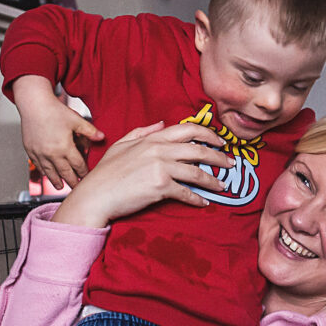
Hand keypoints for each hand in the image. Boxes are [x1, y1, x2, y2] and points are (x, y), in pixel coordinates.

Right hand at [12, 75, 104, 188]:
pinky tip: (46, 174)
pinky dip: (43, 171)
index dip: (83, 172)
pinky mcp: (30, 150)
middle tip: (76, 188)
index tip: (87, 177)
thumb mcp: (76, 120)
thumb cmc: (54, 110)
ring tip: (60, 187)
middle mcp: (51, 153)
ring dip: (55, 181)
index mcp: (65, 147)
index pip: (77, 165)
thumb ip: (89, 131)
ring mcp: (39, 153)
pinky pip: (38, 165)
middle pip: (64, 172)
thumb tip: (101, 137)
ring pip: (49, 172)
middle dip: (71, 181)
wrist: (34, 104)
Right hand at [52, 122, 233, 227]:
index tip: (220, 142)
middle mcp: (159, 150)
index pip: (188, 130)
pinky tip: (203, 202)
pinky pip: (186, 193)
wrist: (95, 195)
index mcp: (152, 139)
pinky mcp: (160, 187)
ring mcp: (161, 168)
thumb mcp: (122, 144)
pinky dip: (197, 199)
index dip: (208, 135)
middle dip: (219, 157)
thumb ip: (143, 132)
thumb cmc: (105, 173)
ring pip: (197, 172)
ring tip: (221, 186)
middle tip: (230, 164)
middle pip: (199, 150)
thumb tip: (161, 123)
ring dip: (212, 181)